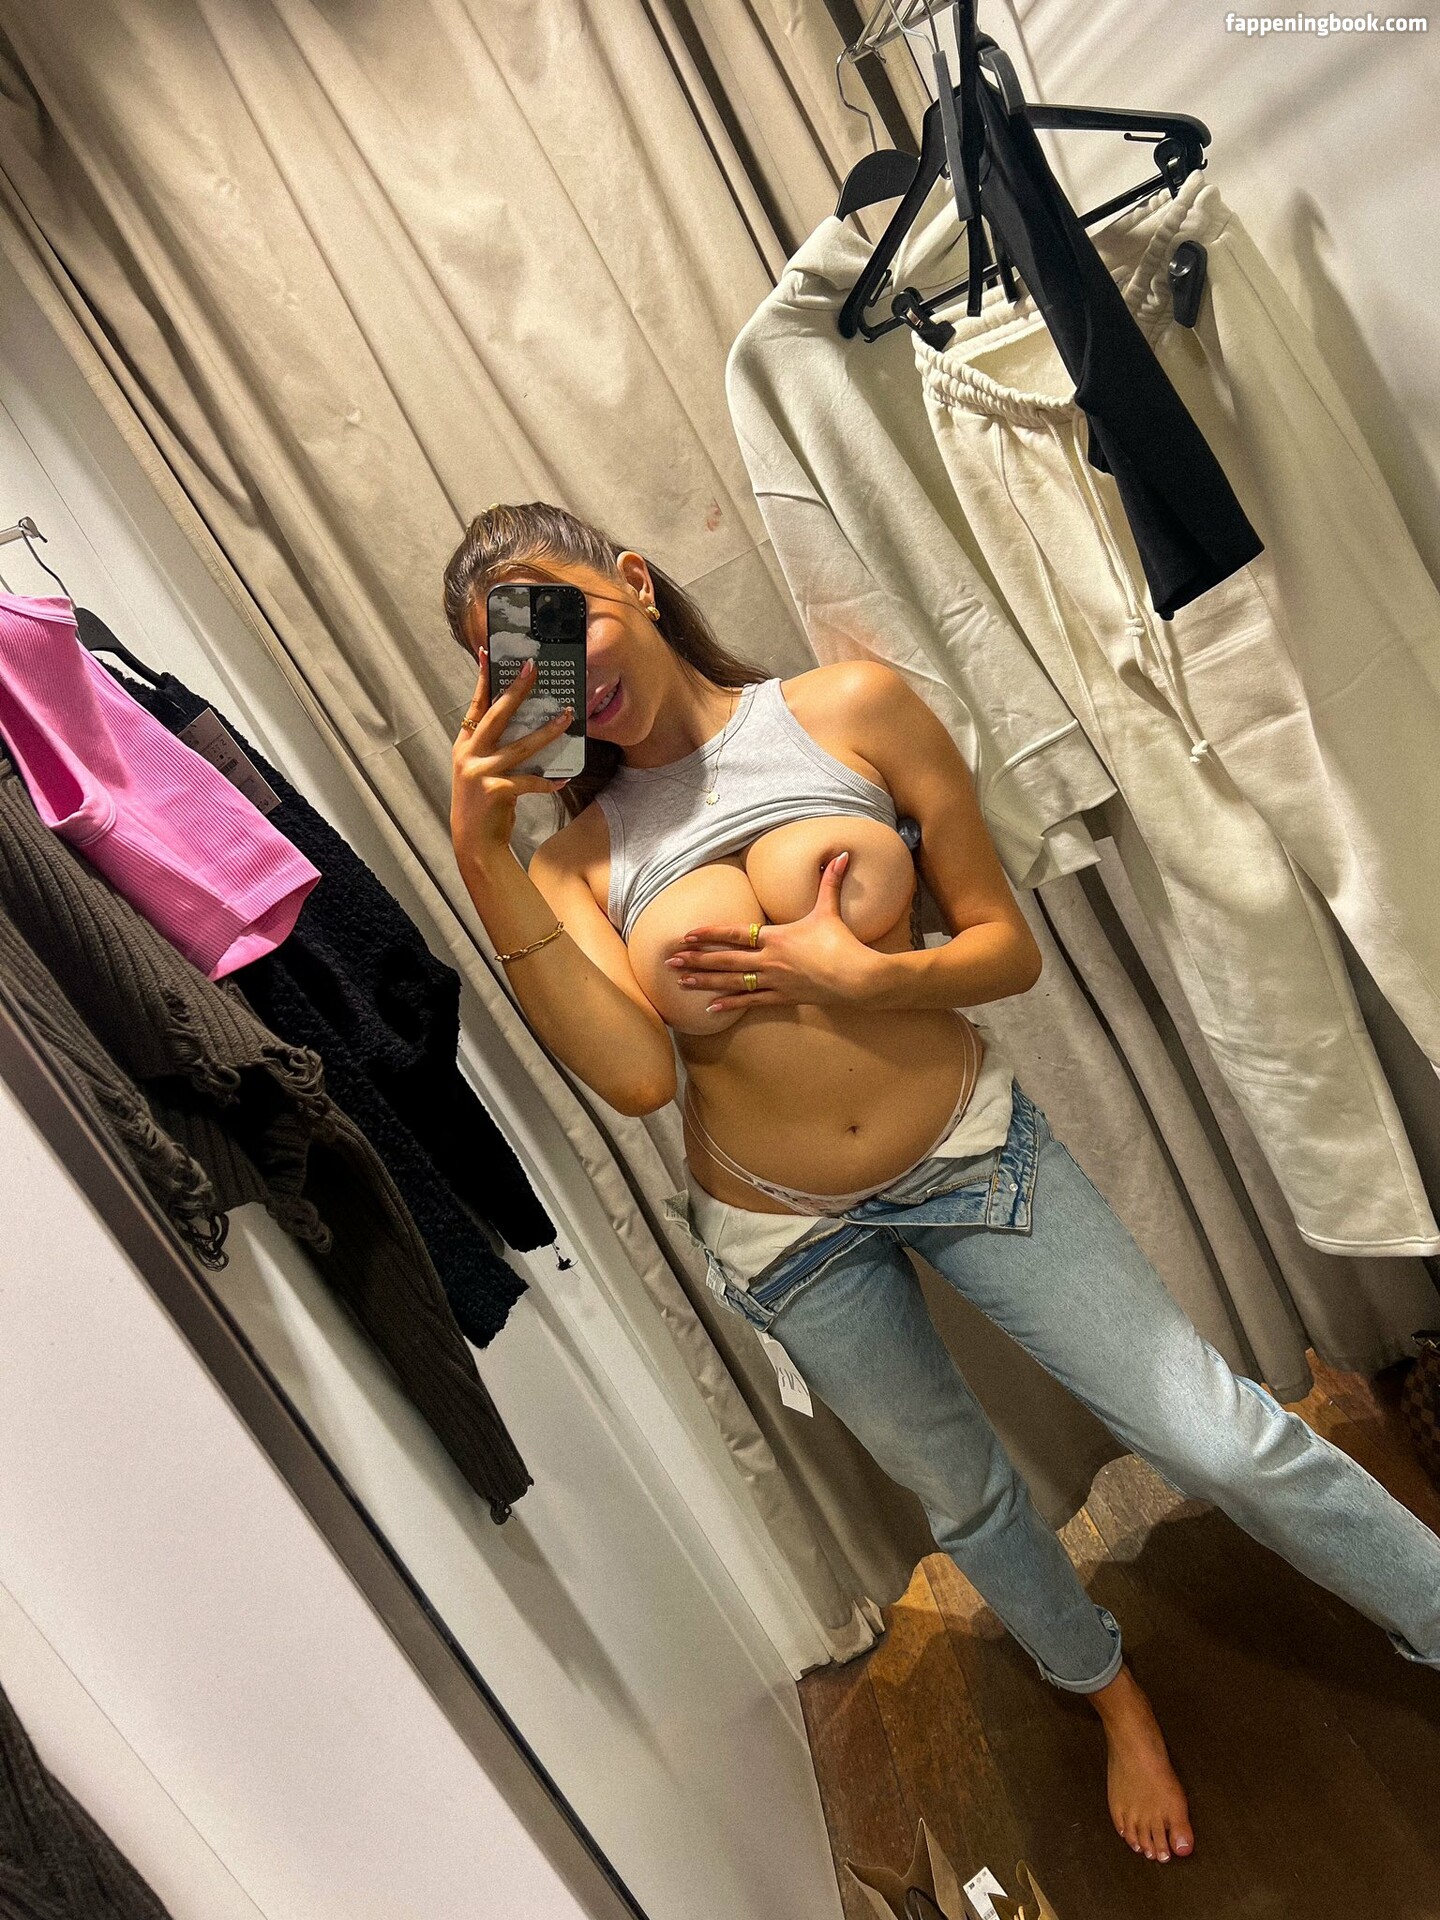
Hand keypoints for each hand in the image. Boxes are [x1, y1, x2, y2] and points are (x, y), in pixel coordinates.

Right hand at [451, 652, 573, 868]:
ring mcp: (480, 773)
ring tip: (567, 716)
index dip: (482, 679)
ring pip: (521, 746)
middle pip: (496, 715)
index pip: (475, 706)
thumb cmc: (482, 804)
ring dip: (548, 731)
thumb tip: (522, 724)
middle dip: (516, 689)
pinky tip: (563, 780)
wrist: (473, 842)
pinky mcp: (495, 791)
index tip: (487, 652)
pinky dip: (548, 782)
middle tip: (533, 668)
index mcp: (464, 746)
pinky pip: (530, 782)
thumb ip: (492, 748)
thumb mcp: (479, 770)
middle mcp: (469, 755)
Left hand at [665, 852, 881, 1012]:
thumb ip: (830, 882)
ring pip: (731, 982)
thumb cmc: (841, 943)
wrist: (856, 978)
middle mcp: (769, 960)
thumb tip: (841, 854)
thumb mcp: (830, 910)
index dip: (709, 934)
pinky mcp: (782, 997)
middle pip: (724, 960)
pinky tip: (710, 1008)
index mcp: (775, 937)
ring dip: (705, 981)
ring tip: (681, 982)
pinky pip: (750, 1002)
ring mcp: (774, 981)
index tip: (687, 935)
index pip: (734, 934)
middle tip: (670, 961)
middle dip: (695, 959)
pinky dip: (729, 1004)